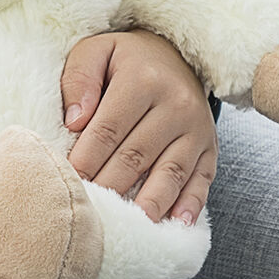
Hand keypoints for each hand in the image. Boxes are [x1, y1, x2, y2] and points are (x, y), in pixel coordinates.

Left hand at [60, 29, 217, 224]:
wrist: (172, 54)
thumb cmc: (122, 59)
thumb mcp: (96, 51)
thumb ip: (79, 79)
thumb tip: (74, 122)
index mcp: (142, 80)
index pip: (108, 128)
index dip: (86, 158)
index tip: (69, 181)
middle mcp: (175, 104)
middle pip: (136, 155)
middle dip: (110, 186)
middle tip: (90, 212)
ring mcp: (197, 128)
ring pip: (170, 173)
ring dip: (148, 203)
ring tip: (130, 227)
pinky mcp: (210, 147)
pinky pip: (202, 180)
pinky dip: (189, 205)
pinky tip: (175, 225)